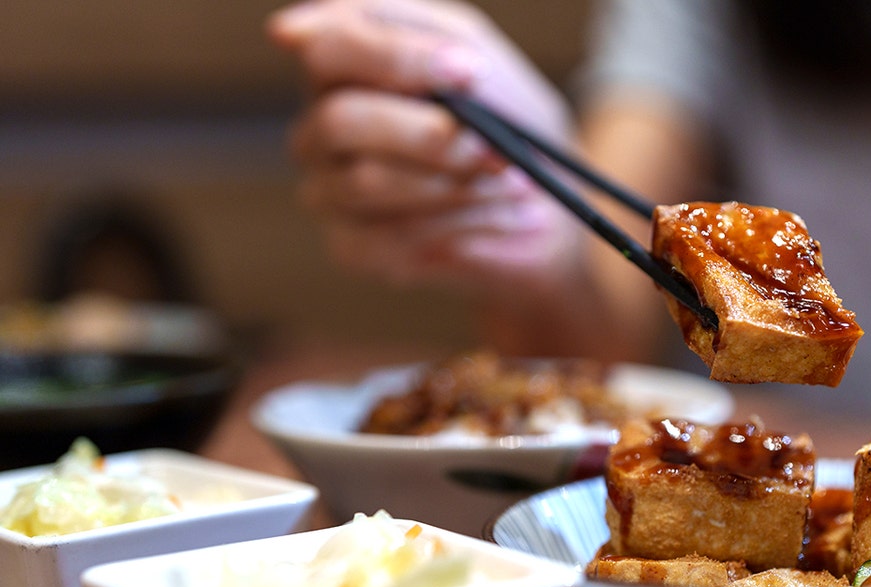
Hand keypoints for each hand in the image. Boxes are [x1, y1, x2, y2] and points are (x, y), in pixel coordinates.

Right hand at [267, 0, 580, 293]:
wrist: (544, 195)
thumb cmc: (501, 111)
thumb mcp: (469, 43)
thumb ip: (400, 22)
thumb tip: (293, 31)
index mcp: (340, 66)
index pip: (326, 47)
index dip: (397, 58)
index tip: (469, 70)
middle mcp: (320, 129)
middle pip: (341, 121)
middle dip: (429, 133)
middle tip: (496, 146)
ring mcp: (329, 192)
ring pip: (371, 181)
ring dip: (457, 180)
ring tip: (513, 179)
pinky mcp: (354, 248)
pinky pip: (395, 237)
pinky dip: (464, 222)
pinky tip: (504, 214)